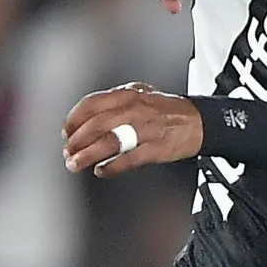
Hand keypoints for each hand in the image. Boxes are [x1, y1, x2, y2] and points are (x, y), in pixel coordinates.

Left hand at [62, 83, 200, 176]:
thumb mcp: (139, 95)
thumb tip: (87, 116)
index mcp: (127, 94)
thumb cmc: (166, 110)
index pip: (91, 104)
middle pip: (96, 125)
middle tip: (68, 152)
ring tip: (76, 164)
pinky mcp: (156, 148)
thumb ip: (115, 102)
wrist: (199, 121)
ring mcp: (146, 129)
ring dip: (87, 155)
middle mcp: (135, 109)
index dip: (74, 119)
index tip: (66, 132)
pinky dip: (111, 167)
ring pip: (108, 142)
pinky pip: (128, 159)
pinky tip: (101, 171)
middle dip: (76, 141)